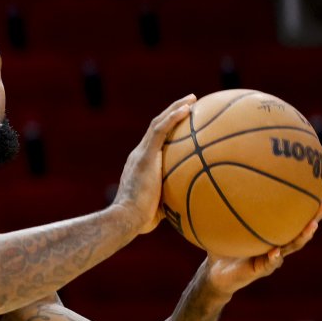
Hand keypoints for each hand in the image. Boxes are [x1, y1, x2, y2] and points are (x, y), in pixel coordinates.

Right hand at [114, 94, 196, 236]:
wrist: (127, 218)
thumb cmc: (142, 220)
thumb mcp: (161, 208)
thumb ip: (174, 201)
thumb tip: (194, 206)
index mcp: (141, 165)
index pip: (155, 142)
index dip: (169, 130)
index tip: (184, 124)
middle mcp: (139, 155)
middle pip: (157, 127)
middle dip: (173, 113)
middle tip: (190, 104)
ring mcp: (141, 154)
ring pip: (158, 123)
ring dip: (175, 108)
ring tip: (192, 99)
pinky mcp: (145, 156)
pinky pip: (160, 130)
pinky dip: (173, 117)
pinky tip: (188, 108)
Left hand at [203, 188, 321, 295]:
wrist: (216, 273)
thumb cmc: (224, 245)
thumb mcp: (225, 221)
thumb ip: (229, 204)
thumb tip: (224, 175)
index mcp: (274, 231)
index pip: (295, 215)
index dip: (309, 203)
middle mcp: (278, 243)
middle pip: (301, 228)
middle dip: (316, 216)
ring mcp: (272, 257)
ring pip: (292, 246)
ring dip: (303, 236)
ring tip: (312, 225)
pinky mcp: (260, 270)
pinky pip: (269, 264)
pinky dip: (273, 258)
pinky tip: (276, 252)